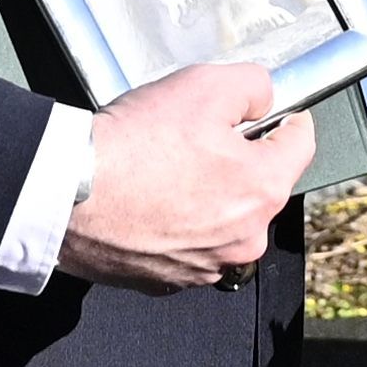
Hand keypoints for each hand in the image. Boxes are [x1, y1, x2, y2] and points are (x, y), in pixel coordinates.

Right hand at [59, 63, 312, 292]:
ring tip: (166, 170)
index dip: (286, 119)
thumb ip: (254, 86)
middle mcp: (244, 238)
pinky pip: (189, 244)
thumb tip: (265, 100)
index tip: (270, 113)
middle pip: (261, 185)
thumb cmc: (134, 144)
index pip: (302, 145)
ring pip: (224, 217)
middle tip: (197, 138)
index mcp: (263, 190)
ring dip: (208, 195)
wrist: (64, 194)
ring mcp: (206, 266)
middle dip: (239, 159)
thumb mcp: (206, 85)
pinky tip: (149, 201)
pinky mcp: (167, 282)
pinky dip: (177, 224)